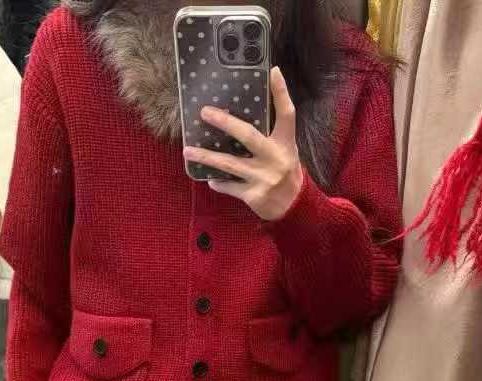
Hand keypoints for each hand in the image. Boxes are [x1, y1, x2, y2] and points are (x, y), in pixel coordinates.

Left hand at [182, 67, 303, 221]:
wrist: (294, 208)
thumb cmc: (285, 173)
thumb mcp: (286, 151)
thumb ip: (271, 135)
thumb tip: (242, 117)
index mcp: (285, 143)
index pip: (286, 114)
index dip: (281, 92)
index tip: (273, 71)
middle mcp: (275, 158)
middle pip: (248, 135)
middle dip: (225, 123)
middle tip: (205, 112)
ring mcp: (263, 177)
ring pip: (230, 164)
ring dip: (206, 157)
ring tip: (187, 151)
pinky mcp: (254, 195)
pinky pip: (229, 186)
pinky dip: (218, 183)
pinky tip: (209, 179)